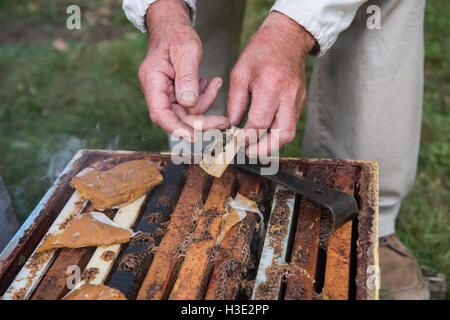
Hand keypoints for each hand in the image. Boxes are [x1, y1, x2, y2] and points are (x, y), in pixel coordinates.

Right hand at [139, 0, 228, 142]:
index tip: (195, 137)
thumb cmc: (176, 35)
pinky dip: (204, 96)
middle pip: (177, 118)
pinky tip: (210, 83)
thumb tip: (189, 103)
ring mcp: (166, 94)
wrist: (173, 27)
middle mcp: (157, 91)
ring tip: (215, 84)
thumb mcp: (186, 52)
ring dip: (205, 103)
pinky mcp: (176, 93)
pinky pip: (192, 104)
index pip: (160, 114)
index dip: (177, 129)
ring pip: (187, 112)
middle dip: (201, 121)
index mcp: (152, 81)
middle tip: (224, 122)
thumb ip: (187, 78)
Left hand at [227, 11, 316, 156]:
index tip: (235, 142)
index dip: (246, 138)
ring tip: (255, 147)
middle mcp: (288, 95)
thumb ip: (235, 102)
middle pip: (282, 135)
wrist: (287, 37)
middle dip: (264, 149)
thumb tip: (233, 126)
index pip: (259, 123)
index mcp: (271, 85)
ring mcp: (298, 99)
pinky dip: (277, 133)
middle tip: (248, 153)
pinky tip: (264, 133)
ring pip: (289, 133)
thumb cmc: (261, 51)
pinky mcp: (301, 102)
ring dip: (272, 144)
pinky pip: (291, 124)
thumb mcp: (239, 73)